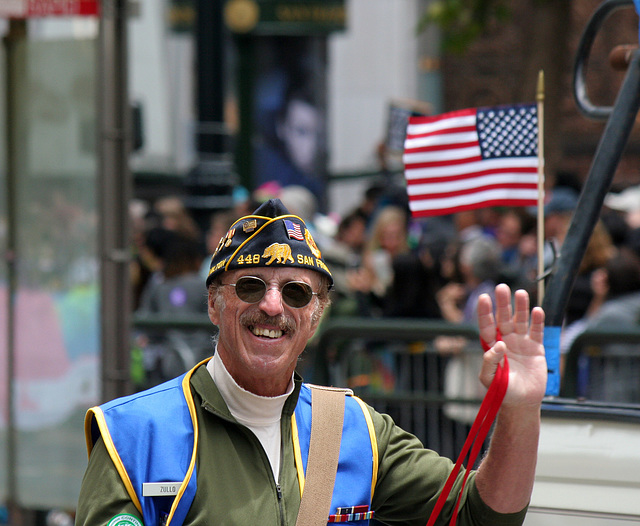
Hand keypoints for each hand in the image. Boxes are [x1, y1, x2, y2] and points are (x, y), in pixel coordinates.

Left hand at [476, 283, 546, 409]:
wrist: (522, 401)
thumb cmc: (502, 390)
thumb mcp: (490, 378)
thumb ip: (489, 361)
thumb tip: (497, 344)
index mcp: (492, 346)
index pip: (487, 325)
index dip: (485, 312)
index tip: (483, 298)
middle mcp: (506, 340)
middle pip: (503, 318)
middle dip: (503, 303)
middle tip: (501, 287)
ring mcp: (521, 342)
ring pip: (520, 320)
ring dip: (520, 307)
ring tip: (520, 293)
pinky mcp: (536, 348)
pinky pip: (536, 332)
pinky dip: (537, 321)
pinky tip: (537, 311)